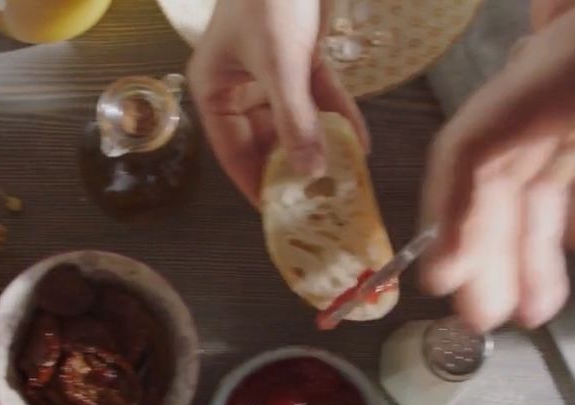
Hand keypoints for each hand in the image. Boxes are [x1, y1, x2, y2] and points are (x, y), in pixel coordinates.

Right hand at [188, 0, 368, 203]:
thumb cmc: (269, 1)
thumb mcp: (282, 67)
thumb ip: (295, 121)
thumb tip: (308, 172)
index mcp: (215, 90)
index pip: (232, 152)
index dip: (255, 184)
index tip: (279, 213)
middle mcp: (239, 86)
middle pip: (265, 140)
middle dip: (294, 167)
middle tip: (320, 200)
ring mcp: (271, 72)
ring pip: (295, 120)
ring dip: (320, 144)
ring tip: (345, 178)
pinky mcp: (301, 57)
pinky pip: (319, 97)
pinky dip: (338, 117)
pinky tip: (359, 143)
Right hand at [419, 0, 574, 331]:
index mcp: (557, 78)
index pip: (475, 153)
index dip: (453, 218)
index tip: (447, 283)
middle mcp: (561, 89)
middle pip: (499, 176)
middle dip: (487, 249)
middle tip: (489, 320)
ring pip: (542, 182)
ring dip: (533, 248)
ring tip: (538, 312)